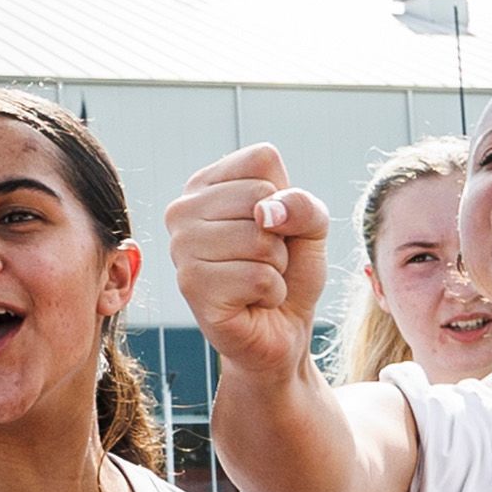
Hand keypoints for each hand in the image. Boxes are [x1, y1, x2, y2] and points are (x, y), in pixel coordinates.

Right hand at [163, 141, 335, 382]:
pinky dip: (270, 292)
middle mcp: (182, 211)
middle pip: (260, 196)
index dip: (284, 196)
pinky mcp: (191, 286)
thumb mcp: (310, 227)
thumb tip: (266, 213)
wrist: (280, 332)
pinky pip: (256, 277)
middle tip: (265, 260)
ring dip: (276, 267)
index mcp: (205, 185)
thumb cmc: (289, 273)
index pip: (261, 160)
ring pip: (259, 238)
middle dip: (281, 235)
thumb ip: (302, 204)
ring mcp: (181, 249)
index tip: (272, 226)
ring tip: (258, 281)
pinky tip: (253, 301)